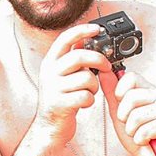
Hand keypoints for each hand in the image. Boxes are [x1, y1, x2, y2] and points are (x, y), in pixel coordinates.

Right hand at [31, 22, 109, 142]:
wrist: (49, 126)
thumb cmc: (61, 99)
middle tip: (106, 66)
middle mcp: (49, 72)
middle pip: (80, 56)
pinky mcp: (60, 104)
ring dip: (94, 86)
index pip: (65, 38)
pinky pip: (86, 96)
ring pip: (87, 78)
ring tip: (89, 92)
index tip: (97, 29)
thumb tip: (88, 40)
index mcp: (50, 62)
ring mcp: (53, 88)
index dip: (82, 31)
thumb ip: (72, 59)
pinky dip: (90, 100)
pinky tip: (84, 103)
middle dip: (98, 60)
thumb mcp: (62, 75)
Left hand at [108, 68, 155, 155]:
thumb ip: (111, 92)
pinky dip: (141, 140)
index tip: (121, 105)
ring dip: (132, 131)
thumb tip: (104, 72)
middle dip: (124, 117)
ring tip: (139, 133)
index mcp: (147, 89)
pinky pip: (145, 131)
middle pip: (131, 98)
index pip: (130, 77)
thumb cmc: (137, 133)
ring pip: (136, 117)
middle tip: (132, 125)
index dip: (120, 92)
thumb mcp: (118, 112)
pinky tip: (147, 140)